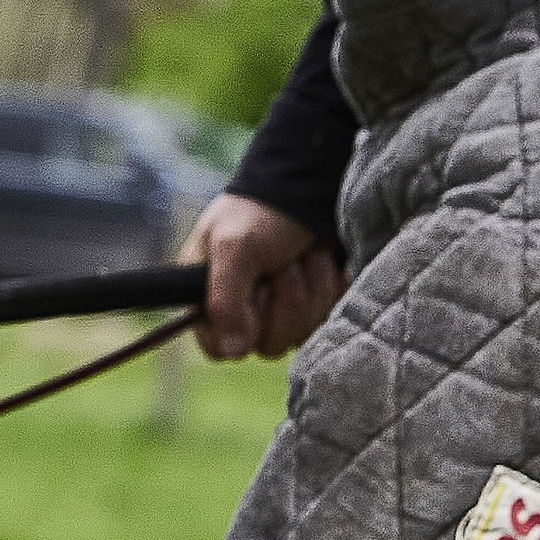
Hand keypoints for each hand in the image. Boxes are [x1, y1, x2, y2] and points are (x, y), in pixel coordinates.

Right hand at [178, 191, 343, 362]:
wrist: (309, 188)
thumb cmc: (261, 213)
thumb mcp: (233, 248)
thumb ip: (224, 301)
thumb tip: (231, 351)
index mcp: (209, 298)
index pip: (217, 348)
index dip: (240, 328)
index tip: (253, 295)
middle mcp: (244, 311)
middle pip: (267, 345)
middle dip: (284, 299)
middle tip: (280, 263)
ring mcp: (282, 312)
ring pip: (300, 334)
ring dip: (310, 287)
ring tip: (302, 255)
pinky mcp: (314, 308)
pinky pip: (328, 321)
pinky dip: (330, 288)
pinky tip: (323, 262)